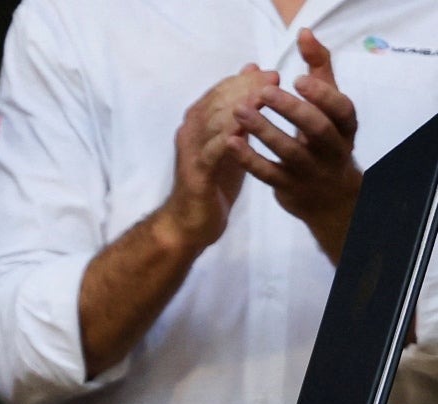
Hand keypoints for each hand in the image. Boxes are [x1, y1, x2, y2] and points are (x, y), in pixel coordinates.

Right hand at [161, 64, 279, 249]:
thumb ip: (240, 113)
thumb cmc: (214, 183)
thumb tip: (251, 74)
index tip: (273, 75)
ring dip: (240, 107)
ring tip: (265, 99)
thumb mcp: (231, 143)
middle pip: (218, 100)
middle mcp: (191, 131)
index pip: (221, 90)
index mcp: (198, 122)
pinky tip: (247, 130)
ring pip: (214, 120)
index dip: (246, 80)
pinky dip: (228, 137)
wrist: (190, 222)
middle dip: (247, 88)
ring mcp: (191, 151)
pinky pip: (212, 151)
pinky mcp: (196, 173)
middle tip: (273, 81)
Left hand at [227, 28, 362, 260]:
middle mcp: (333, 150)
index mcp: (345, 127)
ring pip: (289, 152)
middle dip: (291, 110)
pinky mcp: (289, 189)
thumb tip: (304, 33)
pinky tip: (231, 143)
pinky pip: (268, 175)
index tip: (297, 78)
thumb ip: (319, 69)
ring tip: (239, 112)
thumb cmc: (324, 139)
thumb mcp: (329, 106)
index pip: (341, 109)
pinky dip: (250, 159)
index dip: (321, 94)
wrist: (328, 198)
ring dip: (264, 131)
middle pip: (317, 129)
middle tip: (262, 93)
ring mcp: (311, 172)